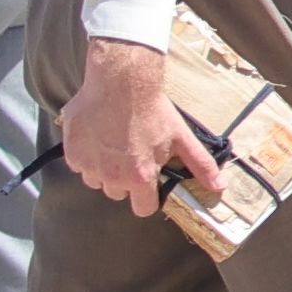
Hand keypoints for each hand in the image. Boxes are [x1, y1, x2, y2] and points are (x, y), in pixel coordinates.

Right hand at [57, 39, 225, 210]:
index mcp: (140, 178)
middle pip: (119, 193)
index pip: (143, 208)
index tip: (149, 182)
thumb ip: (200, 165)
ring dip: (105, 169)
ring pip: (97, 180)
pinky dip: (87, 155)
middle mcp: (112, 178)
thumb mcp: (182, 137)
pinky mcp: (72, 154)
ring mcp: (89, 167)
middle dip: (126, 179)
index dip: (148, 197)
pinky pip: (80, 165)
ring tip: (115, 142)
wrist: (121, 83)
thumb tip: (219, 187)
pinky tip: (99, 135)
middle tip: (133, 153)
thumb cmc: (153, 110)